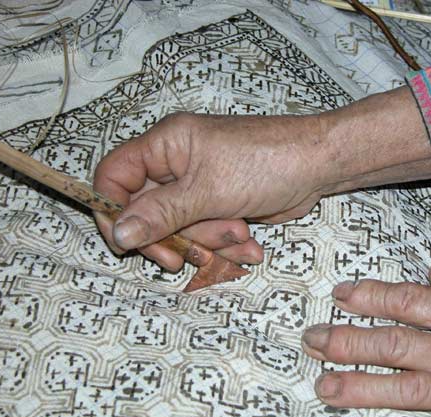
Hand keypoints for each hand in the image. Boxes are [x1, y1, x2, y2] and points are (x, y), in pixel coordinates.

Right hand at [93, 113, 327, 269]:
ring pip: (180, 229)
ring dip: (207, 242)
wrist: (318, 167)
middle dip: (173, 237)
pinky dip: (225, 244)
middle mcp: (176, 165)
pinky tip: (250, 244)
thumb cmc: (265, 163)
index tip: (125, 244)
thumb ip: (160, 214)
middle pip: (147, 212)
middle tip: (184, 258)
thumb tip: (118, 233)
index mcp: (165, 145)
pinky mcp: (219, 206)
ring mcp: (199, 188)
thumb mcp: (207, 191)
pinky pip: (206, 234)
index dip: (112, 210)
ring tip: (238, 234)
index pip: (115, 176)